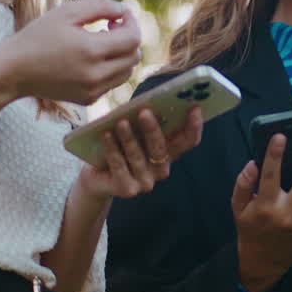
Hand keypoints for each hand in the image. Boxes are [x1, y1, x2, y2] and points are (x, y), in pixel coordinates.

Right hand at [0, 0, 142, 106]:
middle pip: (134, 56)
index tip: (117, 17)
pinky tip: (90, 59)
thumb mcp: (67, 12)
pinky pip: (113, 83)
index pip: (133, 38)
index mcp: (91, 51)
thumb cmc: (38, 36)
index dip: (131, 23)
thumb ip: (101, 6)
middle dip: (128, 38)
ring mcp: (93, 91)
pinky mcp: (89, 100)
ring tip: (99, 42)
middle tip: (108, 27)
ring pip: (127, 71)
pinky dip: (110, 69)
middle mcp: (96, 75)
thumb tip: (125, 11)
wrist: (14, 71)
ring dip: (122, 54)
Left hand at [78, 106, 202, 198]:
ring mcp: (145, 182)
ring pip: (138, 156)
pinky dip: (112, 149)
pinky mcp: (127, 189)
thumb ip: (144, 122)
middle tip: (144, 112)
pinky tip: (106, 135)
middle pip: (161, 148)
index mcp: (168, 153)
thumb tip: (147, 103)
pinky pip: (120, 165)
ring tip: (121, 122)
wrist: (97, 178)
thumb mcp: (135, 134)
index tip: (195, 108)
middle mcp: (160, 169)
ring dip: (129, 138)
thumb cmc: (120, 148)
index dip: (194, 127)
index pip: (188, 142)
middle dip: (153, 130)